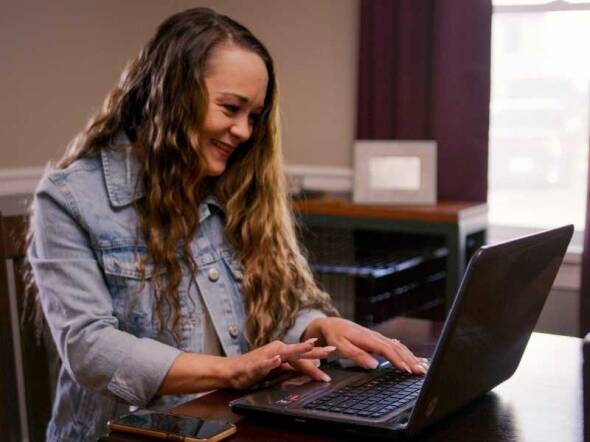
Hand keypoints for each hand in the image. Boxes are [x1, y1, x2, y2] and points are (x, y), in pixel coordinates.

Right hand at [225, 338, 335, 388]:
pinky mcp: (256, 363)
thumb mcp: (278, 369)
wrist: (232, 371)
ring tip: (310, 345)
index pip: (304, 355)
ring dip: (298, 349)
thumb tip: (312, 365)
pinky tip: (277, 359)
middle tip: (331, 350)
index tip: (333, 352)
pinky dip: (271, 361)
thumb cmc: (254, 369)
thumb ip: (293, 366)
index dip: (318, 357)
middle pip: (299, 351)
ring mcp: (267, 355)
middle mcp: (277, 349)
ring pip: (286, 352)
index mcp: (283, 351)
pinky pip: (265, 362)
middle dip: (315, 351)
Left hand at [303, 317, 427, 374]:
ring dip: (411, 357)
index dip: (398, 360)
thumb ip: (356, 355)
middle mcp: (375, 337)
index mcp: (368, 338)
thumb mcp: (340, 346)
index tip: (407, 370)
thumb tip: (374, 365)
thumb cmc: (334, 336)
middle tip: (421, 372)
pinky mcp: (378, 340)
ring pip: (398, 347)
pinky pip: (395, 346)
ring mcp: (378, 338)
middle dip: (410, 360)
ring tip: (422, 367)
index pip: (387, 350)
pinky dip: (406, 353)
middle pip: (397, 348)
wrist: (331, 324)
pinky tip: (414, 358)